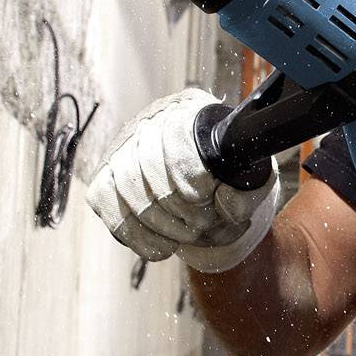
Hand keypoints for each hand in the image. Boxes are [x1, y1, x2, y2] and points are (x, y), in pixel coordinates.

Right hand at [83, 88, 289, 272]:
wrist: (210, 189)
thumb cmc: (230, 179)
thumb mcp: (250, 181)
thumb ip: (247, 192)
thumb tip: (225, 204)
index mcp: (190, 110)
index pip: (175, 135)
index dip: (189, 174)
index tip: (205, 196)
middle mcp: (150, 121)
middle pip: (148, 164)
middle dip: (178, 207)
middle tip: (201, 225)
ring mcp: (122, 148)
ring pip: (127, 187)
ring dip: (161, 224)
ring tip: (187, 237)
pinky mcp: (105, 177)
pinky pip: (106, 204)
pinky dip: (137, 234)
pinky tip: (163, 246)